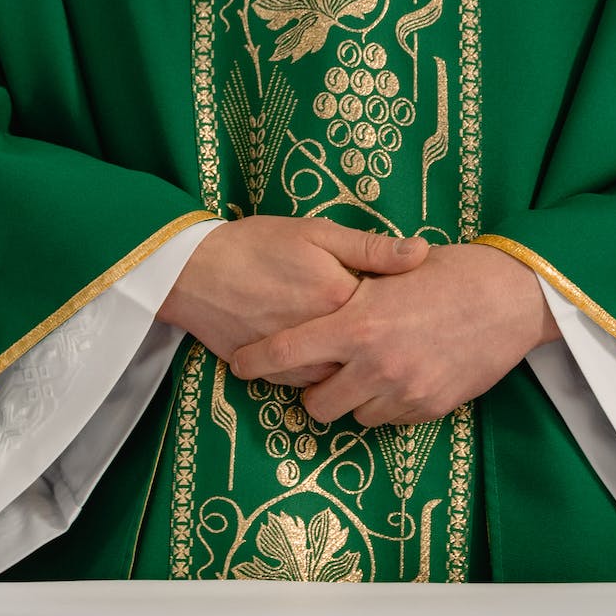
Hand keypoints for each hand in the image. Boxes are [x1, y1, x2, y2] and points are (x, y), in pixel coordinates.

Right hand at [157, 216, 428, 368]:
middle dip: (379, 344)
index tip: (404, 300)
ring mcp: (296, 362)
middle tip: (388, 330)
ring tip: (357, 346)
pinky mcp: (271, 376)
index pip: (391, 314)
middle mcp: (323, 338)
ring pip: (340, 375)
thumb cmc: (255, 244)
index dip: (399, 307)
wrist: (191, 271)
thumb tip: (423, 253)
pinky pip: (307, 383)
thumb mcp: (316, 232)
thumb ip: (371, 248)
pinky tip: (321, 354)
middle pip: (369, 354)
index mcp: (341, 298)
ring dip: (349, 363)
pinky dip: (317, 372)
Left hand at [229, 244, 560, 427]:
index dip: (256, 362)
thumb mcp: (394, 269)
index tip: (241, 364)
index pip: (285, 353)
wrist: (514, 298)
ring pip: (353, 416)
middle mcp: (374, 365)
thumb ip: (350, 289)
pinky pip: (390, 419)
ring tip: (366, 371)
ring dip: (352, 398)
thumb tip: (313, 300)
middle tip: (321, 371)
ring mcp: (403, 392)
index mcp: (356, 324)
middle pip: (315, 404)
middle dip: (312, 391)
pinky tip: (400, 375)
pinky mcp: (429, 408)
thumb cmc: (453, 271)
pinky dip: (386, 404)